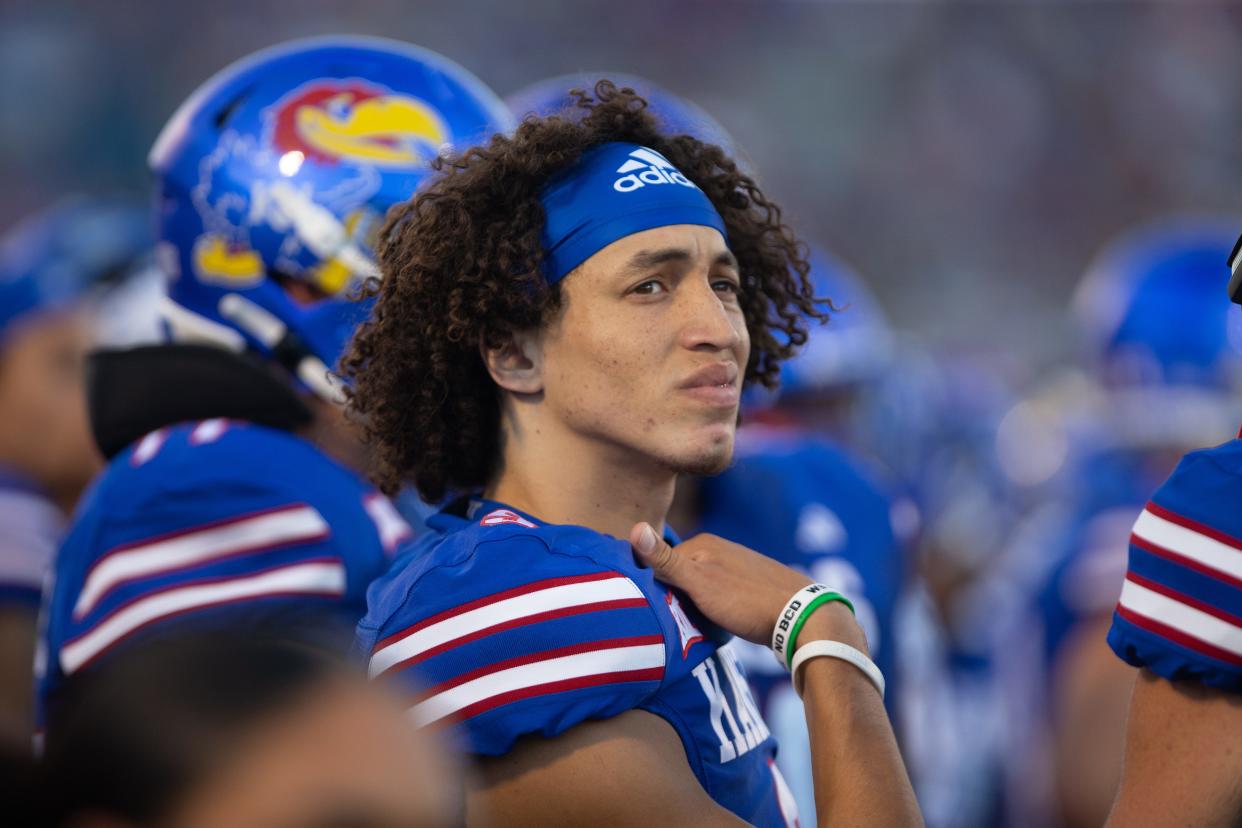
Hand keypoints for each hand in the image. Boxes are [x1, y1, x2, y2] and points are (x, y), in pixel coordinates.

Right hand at [629, 524, 865, 651]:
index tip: (652, 611)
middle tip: (674, 624)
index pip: (661, 562)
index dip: (653, 587)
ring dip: (693, 608)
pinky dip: (712, 611)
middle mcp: (720, 551)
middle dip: (674, 598)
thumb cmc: (746, 601)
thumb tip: (634, 528)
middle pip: (680, 576)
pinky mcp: (749, 587)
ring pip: (700, 589)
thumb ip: (666, 560)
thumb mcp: (699, 583)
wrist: (802, 617)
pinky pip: (718, 597)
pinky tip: (718, 626)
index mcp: (704, 545)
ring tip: (695, 629)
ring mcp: (736, 568)